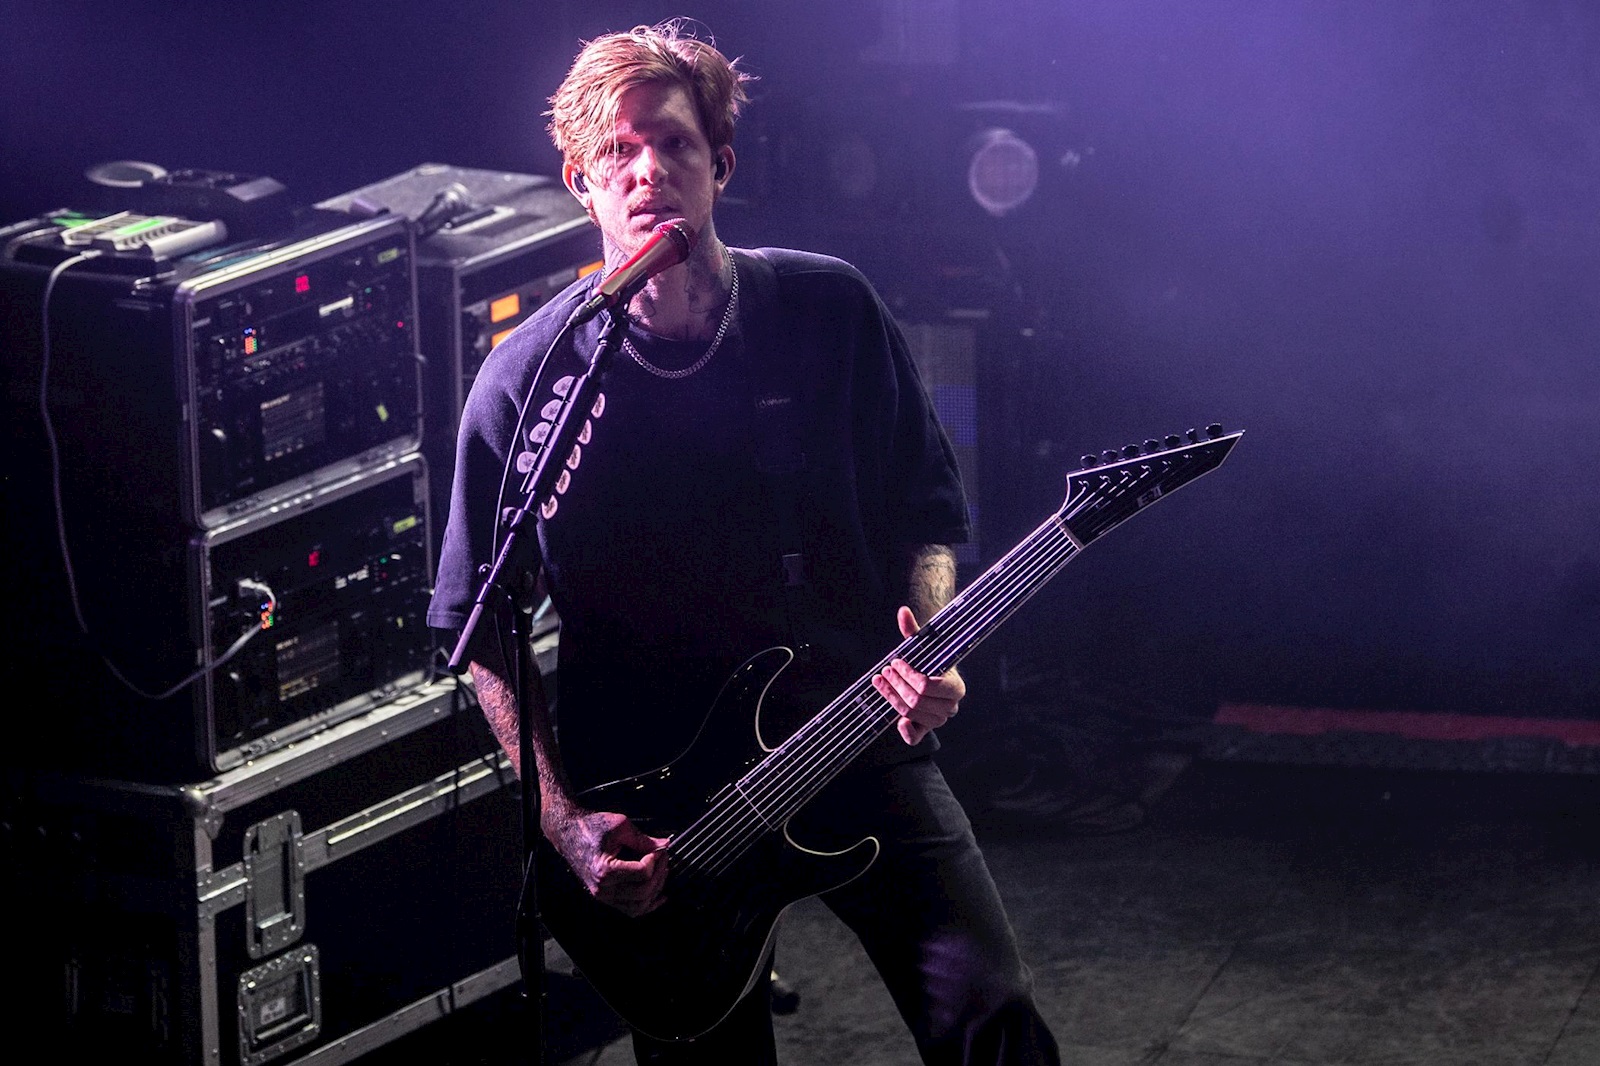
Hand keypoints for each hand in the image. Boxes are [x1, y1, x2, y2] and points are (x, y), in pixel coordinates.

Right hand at [543, 802, 668, 916]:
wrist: (568, 832)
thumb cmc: (590, 827)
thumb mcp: (620, 826)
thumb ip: (643, 839)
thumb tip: (664, 845)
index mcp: (604, 870)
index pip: (642, 873)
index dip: (656, 859)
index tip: (658, 849)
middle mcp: (602, 888)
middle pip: (643, 891)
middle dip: (659, 873)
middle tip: (663, 857)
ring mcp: (602, 895)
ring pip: (638, 906)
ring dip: (655, 890)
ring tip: (661, 872)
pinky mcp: (604, 897)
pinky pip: (630, 909)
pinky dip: (647, 904)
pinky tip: (659, 896)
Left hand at [873, 606, 964, 745]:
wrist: (934, 678)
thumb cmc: (929, 661)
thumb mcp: (923, 646)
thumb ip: (913, 631)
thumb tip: (902, 611)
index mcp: (955, 687)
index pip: (928, 685)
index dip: (908, 675)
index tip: (895, 662)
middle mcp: (950, 707)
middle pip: (917, 701)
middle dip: (897, 685)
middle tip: (884, 671)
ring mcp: (938, 721)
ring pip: (912, 715)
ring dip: (892, 697)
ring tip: (881, 681)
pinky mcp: (925, 730)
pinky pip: (915, 739)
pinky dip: (905, 730)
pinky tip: (895, 719)